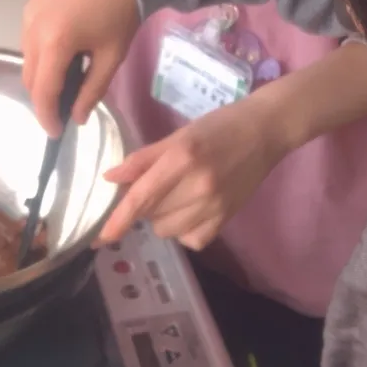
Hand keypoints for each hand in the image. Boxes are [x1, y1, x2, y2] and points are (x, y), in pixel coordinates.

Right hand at [21, 0, 139, 136]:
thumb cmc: (122, 12)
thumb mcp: (112, 57)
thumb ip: (92, 90)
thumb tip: (77, 118)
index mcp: (54, 43)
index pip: (44, 91)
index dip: (48, 116)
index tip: (57, 133)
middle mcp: (32, 28)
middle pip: (30, 77)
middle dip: (44, 99)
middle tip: (63, 111)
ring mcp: (28, 13)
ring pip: (27, 59)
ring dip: (42, 76)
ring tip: (66, 83)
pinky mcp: (31, 2)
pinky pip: (28, 39)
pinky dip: (41, 54)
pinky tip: (62, 56)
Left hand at [99, 94, 289, 250]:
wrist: (266, 131)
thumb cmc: (219, 126)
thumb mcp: (178, 135)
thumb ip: (143, 159)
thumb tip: (110, 178)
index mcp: (182, 158)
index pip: (142, 196)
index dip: (119, 219)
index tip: (100, 237)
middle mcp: (198, 186)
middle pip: (152, 215)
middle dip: (145, 205)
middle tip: (159, 185)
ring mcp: (215, 206)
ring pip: (168, 230)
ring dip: (163, 218)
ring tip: (178, 195)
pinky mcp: (227, 219)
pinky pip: (192, 239)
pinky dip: (184, 229)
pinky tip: (192, 210)